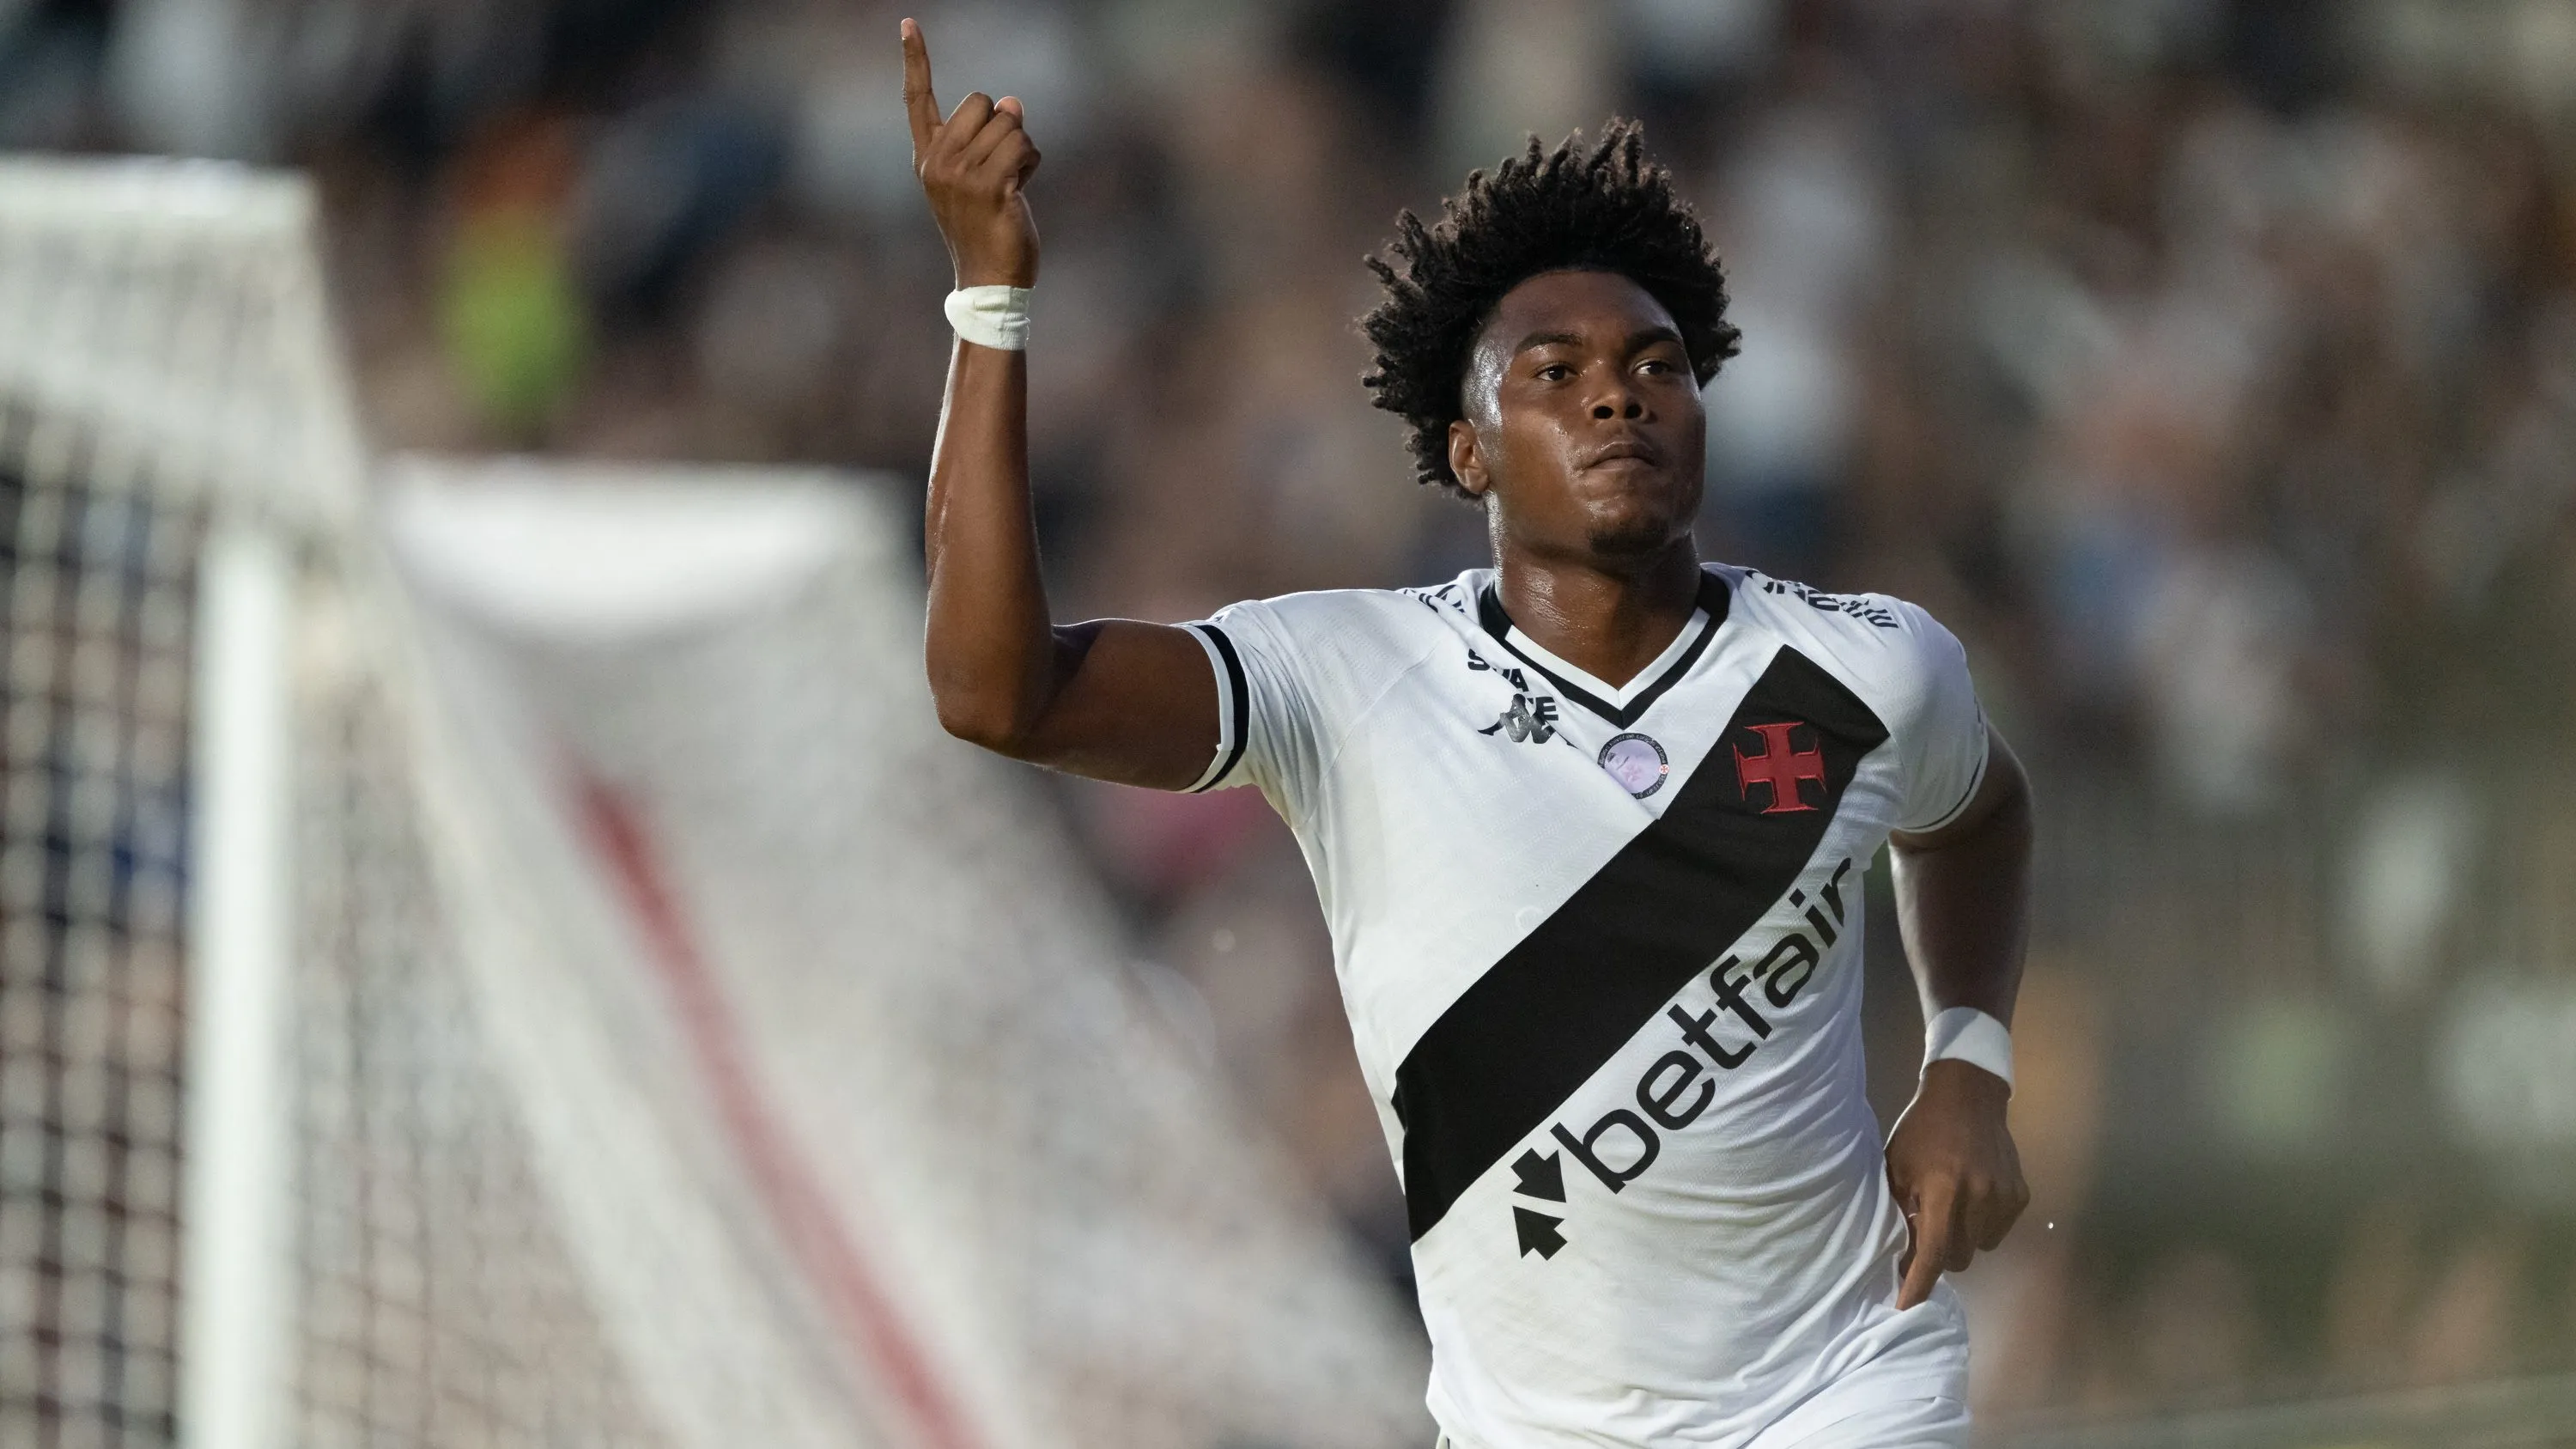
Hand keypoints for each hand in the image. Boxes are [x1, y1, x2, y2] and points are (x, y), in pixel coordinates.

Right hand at [902, 18, 1040, 287]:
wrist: (988, 280)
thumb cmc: (987, 229)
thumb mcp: (980, 177)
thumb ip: (989, 139)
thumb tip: (1013, 102)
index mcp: (927, 158)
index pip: (917, 99)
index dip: (916, 60)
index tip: (909, 23)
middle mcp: (937, 162)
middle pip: (979, 101)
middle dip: (1002, 125)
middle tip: (1000, 167)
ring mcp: (961, 175)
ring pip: (1009, 123)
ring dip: (1022, 148)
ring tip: (1011, 184)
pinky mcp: (990, 187)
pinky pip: (1023, 147)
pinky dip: (1031, 162)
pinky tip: (1020, 191)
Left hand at [1885, 1058, 2027, 1308]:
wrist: (1967, 1096)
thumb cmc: (1921, 1132)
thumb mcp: (1898, 1168)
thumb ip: (1902, 1213)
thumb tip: (1901, 1259)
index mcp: (1942, 1190)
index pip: (1931, 1253)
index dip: (1918, 1285)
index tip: (1906, 1310)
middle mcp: (1978, 1198)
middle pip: (1958, 1257)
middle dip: (1940, 1253)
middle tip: (1928, 1229)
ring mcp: (2004, 1198)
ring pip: (1981, 1247)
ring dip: (1964, 1238)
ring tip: (1952, 1207)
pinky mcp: (2020, 1195)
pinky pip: (1999, 1230)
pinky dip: (1984, 1224)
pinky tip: (1974, 1197)